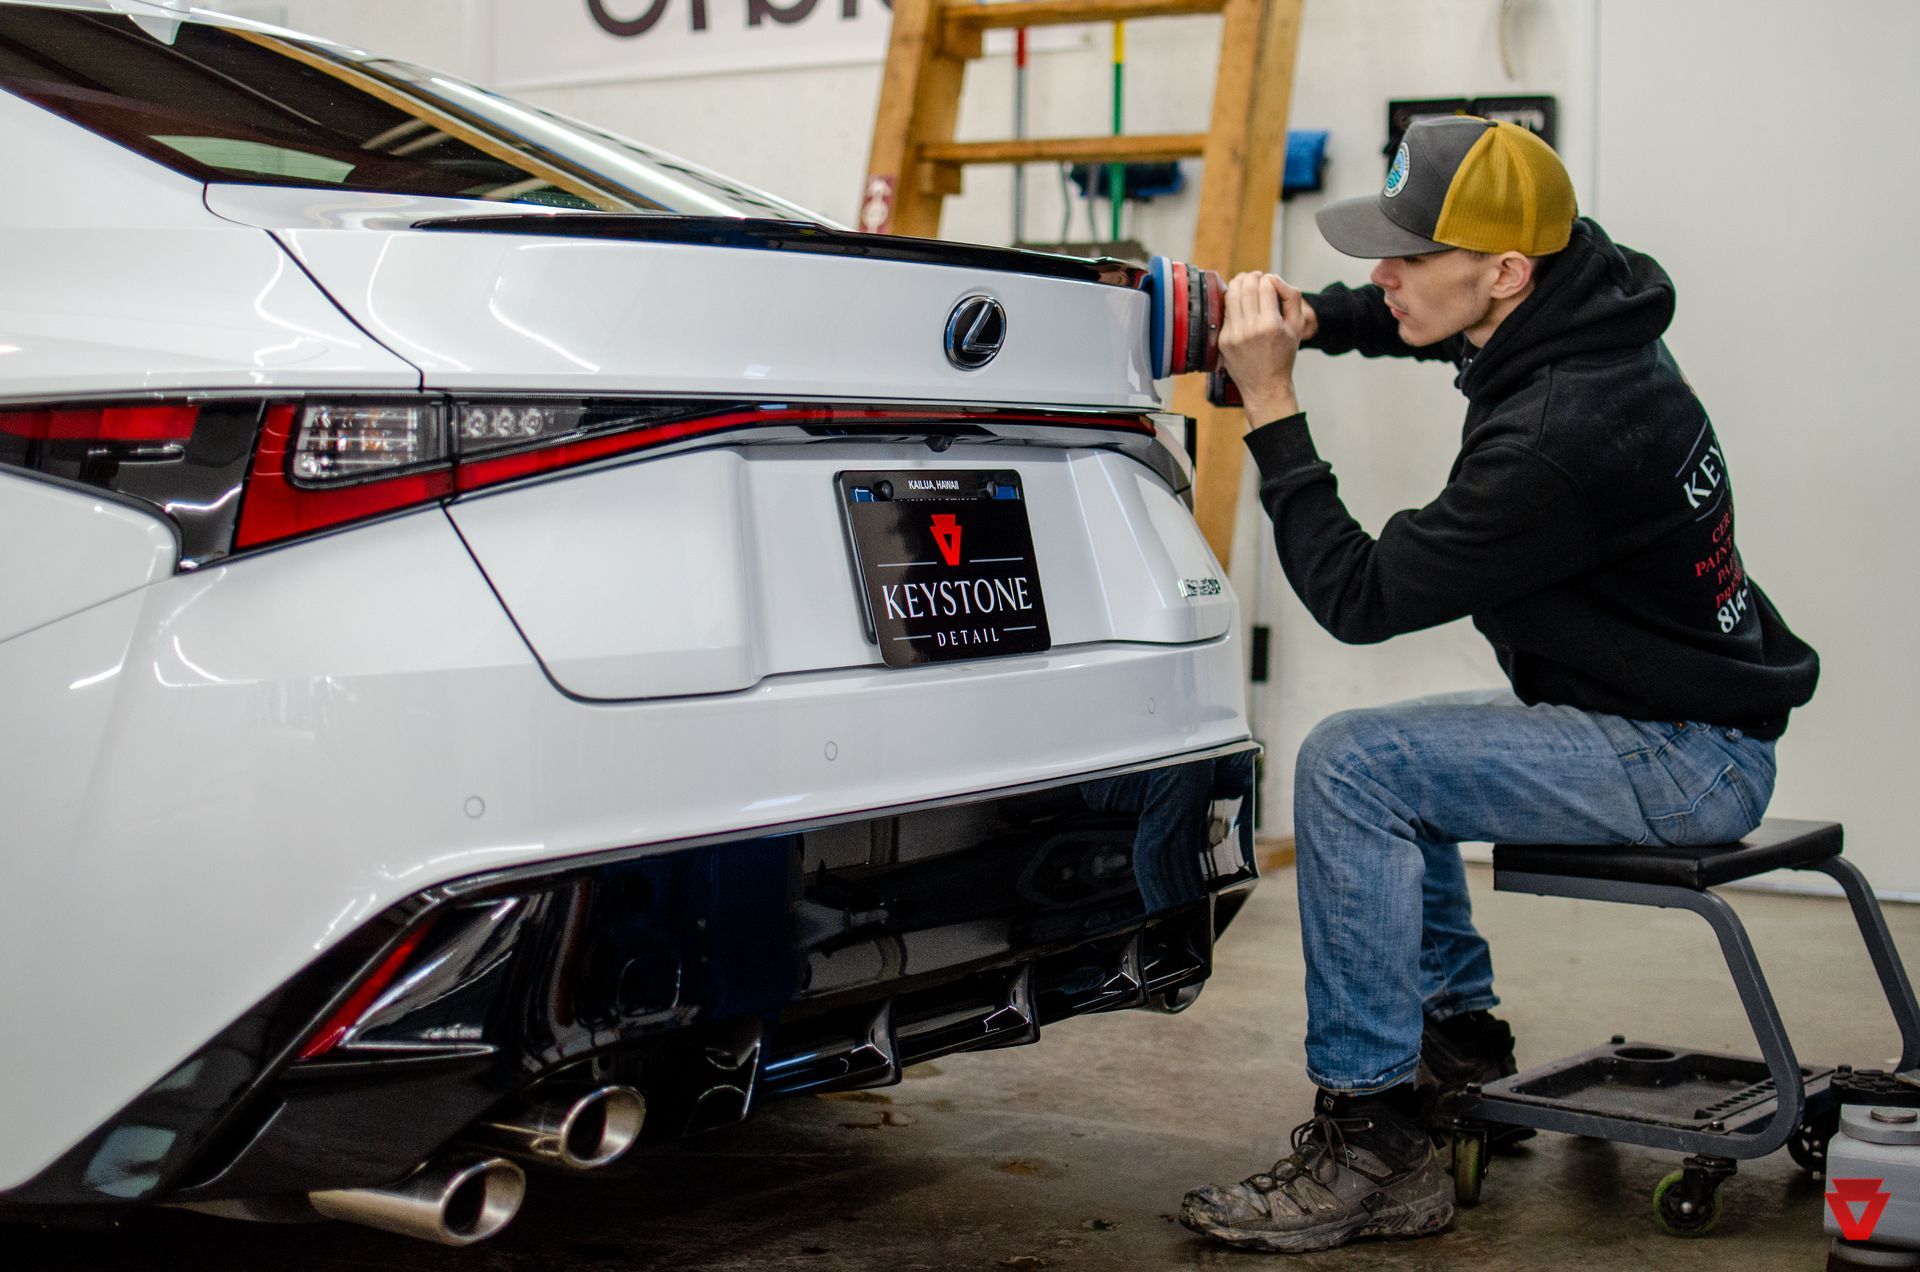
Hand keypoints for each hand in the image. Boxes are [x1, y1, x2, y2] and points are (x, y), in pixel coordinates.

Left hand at [1219, 272, 1308, 427]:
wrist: (1265, 386)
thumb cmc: (1283, 357)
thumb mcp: (1297, 327)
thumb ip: (1292, 298)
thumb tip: (1274, 280)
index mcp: (1271, 325)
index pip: (1266, 286)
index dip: (1269, 279)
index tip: (1270, 281)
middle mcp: (1251, 328)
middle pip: (1247, 286)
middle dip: (1252, 276)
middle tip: (1256, 277)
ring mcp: (1234, 334)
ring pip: (1232, 295)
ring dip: (1238, 283)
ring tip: (1245, 282)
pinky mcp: (1224, 340)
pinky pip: (1225, 311)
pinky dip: (1231, 301)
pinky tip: (1238, 301)